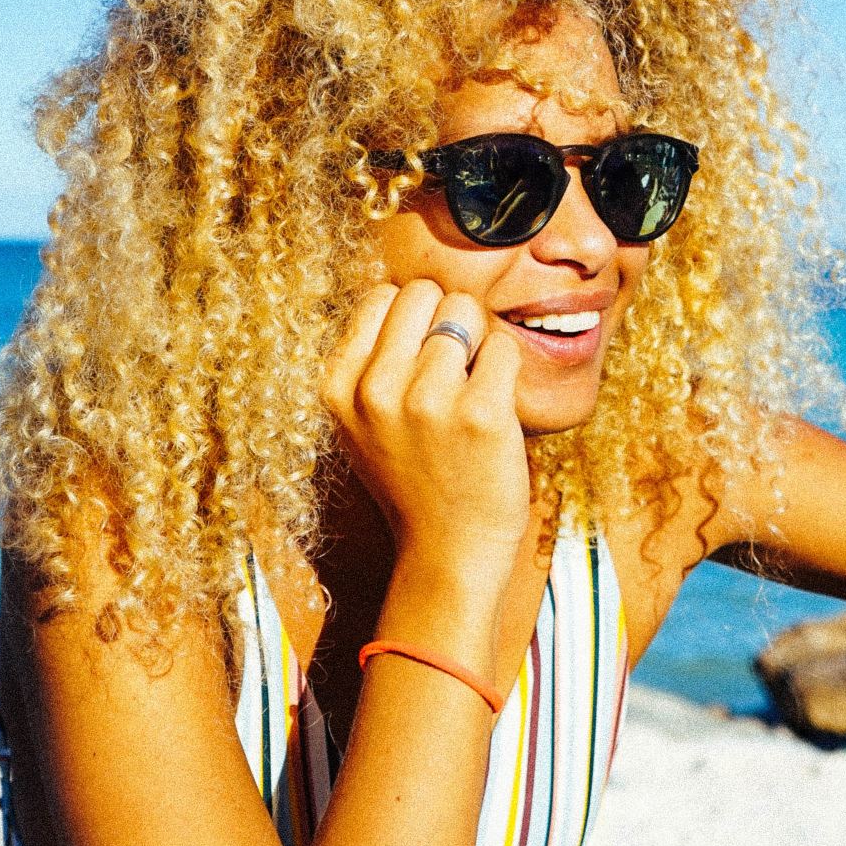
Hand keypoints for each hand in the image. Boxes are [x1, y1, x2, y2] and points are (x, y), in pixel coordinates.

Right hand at [320, 281, 528, 570]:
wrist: (446, 553)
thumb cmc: (412, 480)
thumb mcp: (362, 422)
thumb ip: (371, 361)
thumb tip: (402, 292)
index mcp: (340, 386)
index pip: (383, 296)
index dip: (413, 318)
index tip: (421, 357)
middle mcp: (377, 389)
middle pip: (425, 292)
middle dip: (446, 318)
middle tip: (453, 369)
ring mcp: (429, 401)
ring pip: (466, 312)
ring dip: (477, 345)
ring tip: (470, 392)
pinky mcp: (482, 414)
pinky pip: (503, 347)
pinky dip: (505, 368)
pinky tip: (494, 407)